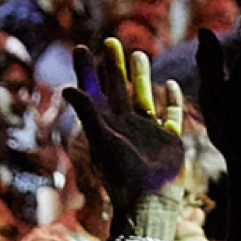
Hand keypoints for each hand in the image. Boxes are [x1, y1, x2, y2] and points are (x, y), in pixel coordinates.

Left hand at [63, 39, 183, 224]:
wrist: (149, 199)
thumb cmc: (123, 174)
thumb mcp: (103, 141)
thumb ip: (88, 114)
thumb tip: (68, 88)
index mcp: (106, 123)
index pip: (94, 90)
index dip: (87, 69)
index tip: (81, 47)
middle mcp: (125, 124)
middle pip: (117, 88)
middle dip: (113, 65)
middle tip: (110, 41)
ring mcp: (148, 131)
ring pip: (143, 96)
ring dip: (141, 75)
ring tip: (139, 53)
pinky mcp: (169, 139)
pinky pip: (171, 114)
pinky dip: (172, 99)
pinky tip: (171, 84)